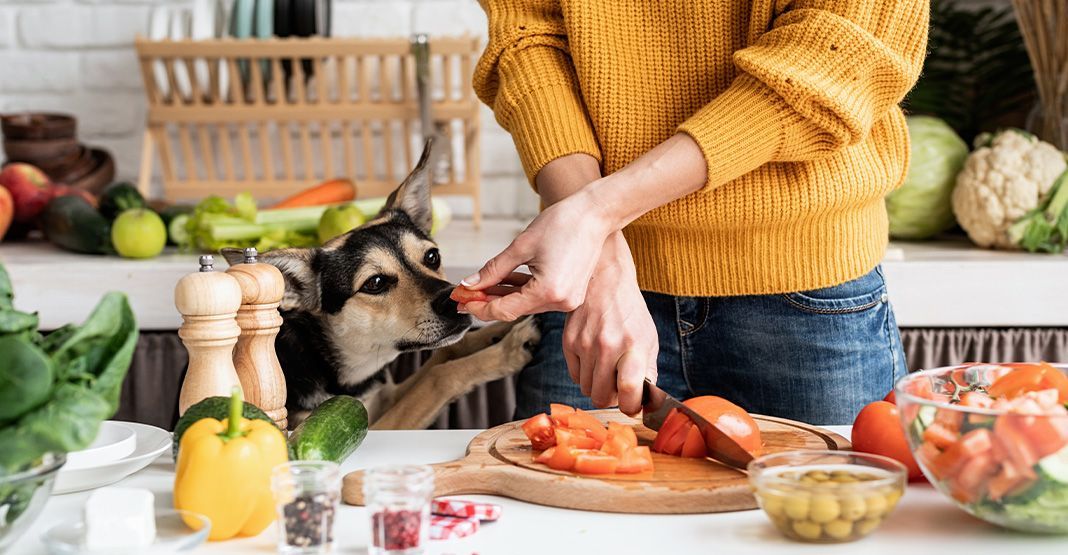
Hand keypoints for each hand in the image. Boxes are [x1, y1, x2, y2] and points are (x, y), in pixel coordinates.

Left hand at [461, 190, 614, 320]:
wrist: (595, 214)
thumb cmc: (563, 223)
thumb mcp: (521, 246)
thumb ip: (493, 270)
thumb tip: (471, 284)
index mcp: (548, 291)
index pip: (504, 310)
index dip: (479, 307)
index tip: (461, 300)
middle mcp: (561, 301)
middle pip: (514, 309)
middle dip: (487, 301)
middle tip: (464, 294)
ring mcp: (568, 299)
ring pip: (525, 304)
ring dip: (503, 295)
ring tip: (480, 286)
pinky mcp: (570, 293)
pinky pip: (538, 297)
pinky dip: (521, 290)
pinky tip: (503, 282)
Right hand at [562, 232, 657, 414]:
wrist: (605, 280)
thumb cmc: (630, 311)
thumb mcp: (648, 338)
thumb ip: (648, 371)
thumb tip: (644, 401)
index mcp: (633, 346)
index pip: (629, 391)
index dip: (631, 406)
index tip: (632, 405)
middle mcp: (607, 346)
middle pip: (602, 397)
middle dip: (611, 398)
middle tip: (618, 386)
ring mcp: (585, 344)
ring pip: (587, 389)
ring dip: (597, 386)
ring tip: (607, 369)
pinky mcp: (568, 341)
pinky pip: (575, 375)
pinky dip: (585, 374)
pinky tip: (594, 359)